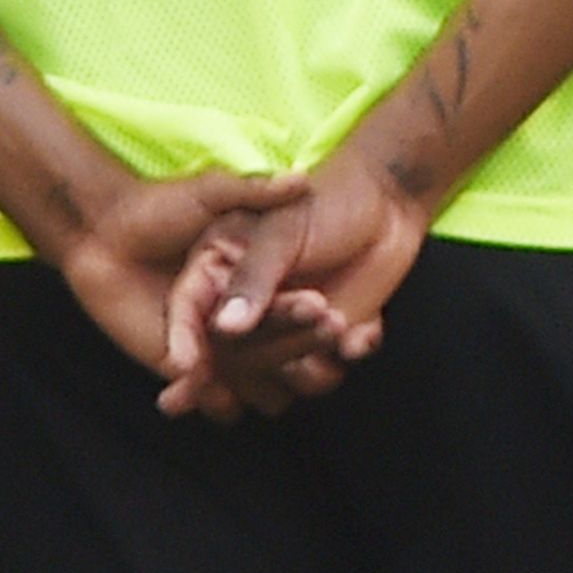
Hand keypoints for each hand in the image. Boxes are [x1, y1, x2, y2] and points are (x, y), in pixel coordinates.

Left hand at [51, 168, 317, 407]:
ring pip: (246, 371)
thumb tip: (300, 180)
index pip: (286, 299)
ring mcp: (206, 338)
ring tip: (277, 382)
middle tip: (317, 341)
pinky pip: (207, 390)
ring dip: (266, 380)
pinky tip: (230, 401)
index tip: (332, 310)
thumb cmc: (157, 207)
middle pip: (273, 338)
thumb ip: (253, 190)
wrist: (100, 231)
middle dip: (296, 342)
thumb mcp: (210, 192)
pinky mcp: (175, 361)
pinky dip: (218, 400)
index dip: (304, 307)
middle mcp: (232, 310)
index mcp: (247, 274)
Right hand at [171, 159, 430, 411]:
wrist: (388, 201)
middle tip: (314, 308)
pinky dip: (347, 352)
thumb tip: (226, 328)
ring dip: (312, 360)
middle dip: (275, 345)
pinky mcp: (322, 339)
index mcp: (217, 267)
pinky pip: (326, 370)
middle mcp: (244, 304)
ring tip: (339, 321)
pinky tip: (363, 331)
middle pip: (237, 351)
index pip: (188, 311)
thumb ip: (253, 279)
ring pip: (281, 370)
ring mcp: (283, 326)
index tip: (187, 371)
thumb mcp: (283, 231)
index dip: (183, 342)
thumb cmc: (327, 200)